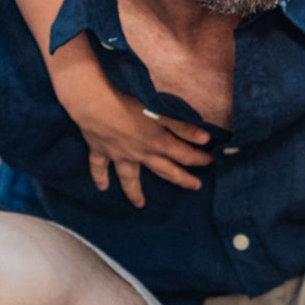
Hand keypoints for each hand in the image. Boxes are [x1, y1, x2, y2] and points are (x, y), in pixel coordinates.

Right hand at [55, 54, 211, 206]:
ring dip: (135, 192)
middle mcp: (139, 153)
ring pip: (129, 177)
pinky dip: (100, 177)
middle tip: (194, 187)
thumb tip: (205, 139)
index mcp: (157, 142)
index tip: (211, 162)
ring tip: (139, 205)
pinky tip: (102, 186)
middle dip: (181, 179)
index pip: (184, 154)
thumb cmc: (128, 100)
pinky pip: (99, 166)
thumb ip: (183, 126)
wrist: (93, 101)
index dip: (199, 159)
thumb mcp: (160, 110)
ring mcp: (118, 154)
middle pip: (164, 170)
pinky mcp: (99, 149)